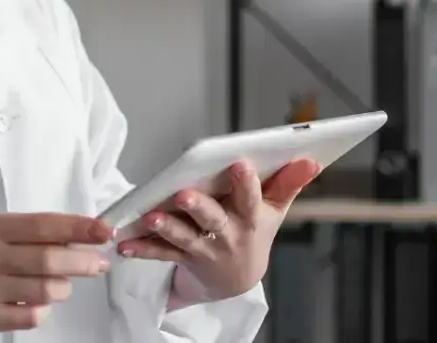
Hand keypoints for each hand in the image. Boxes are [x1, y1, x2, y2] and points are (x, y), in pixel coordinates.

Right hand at [0, 212, 113, 338]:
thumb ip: (22, 230)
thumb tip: (71, 235)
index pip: (43, 225)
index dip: (77, 227)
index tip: (103, 230)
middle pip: (49, 259)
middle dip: (83, 261)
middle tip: (100, 262)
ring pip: (45, 290)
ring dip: (63, 287)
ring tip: (62, 283)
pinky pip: (30, 316)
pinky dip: (43, 309)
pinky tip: (38, 301)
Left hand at [115, 158, 319, 303]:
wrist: (237, 278)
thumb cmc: (254, 230)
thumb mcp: (276, 210)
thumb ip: (289, 183)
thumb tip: (311, 159)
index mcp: (251, 218)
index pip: (251, 198)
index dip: (246, 183)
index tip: (240, 163)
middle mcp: (227, 235)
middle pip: (213, 220)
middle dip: (199, 207)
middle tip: (184, 194)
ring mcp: (204, 248)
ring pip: (184, 238)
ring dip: (166, 228)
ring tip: (150, 217)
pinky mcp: (182, 257)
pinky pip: (161, 253)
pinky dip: (143, 248)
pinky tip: (125, 243)